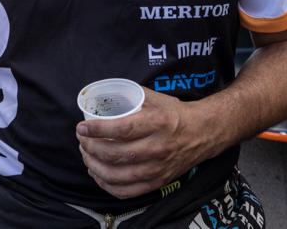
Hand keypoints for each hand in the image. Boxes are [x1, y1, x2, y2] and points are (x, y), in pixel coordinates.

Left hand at [75, 89, 212, 198]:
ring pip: (118, 175)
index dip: (98, 130)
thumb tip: (103, 96)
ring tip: (86, 156)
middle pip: (116, 153)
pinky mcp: (158, 182)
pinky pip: (127, 191)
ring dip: (95, 166)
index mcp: (158, 123)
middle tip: (82, 140)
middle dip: (91, 148)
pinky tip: (98, 174)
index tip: (82, 127)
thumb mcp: (156, 98)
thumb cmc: (176, 114)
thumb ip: (131, 96)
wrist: (204, 133)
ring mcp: (158, 168)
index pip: (122, 129)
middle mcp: (158, 147)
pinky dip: (107, 185)